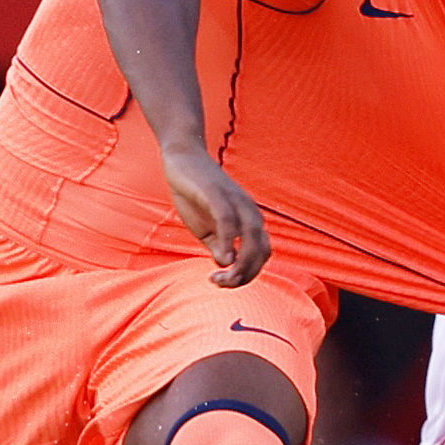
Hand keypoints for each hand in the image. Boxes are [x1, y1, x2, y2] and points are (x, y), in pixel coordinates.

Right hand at [161, 144, 270, 285]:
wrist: (181, 159)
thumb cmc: (195, 195)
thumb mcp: (206, 229)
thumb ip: (218, 247)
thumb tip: (227, 264)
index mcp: (249, 220)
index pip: (262, 254)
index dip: (248, 275)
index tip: (224, 283)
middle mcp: (249, 211)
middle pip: (261, 250)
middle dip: (246, 274)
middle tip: (221, 284)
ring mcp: (236, 201)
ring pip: (252, 237)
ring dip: (241, 263)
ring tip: (222, 277)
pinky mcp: (218, 194)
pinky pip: (230, 220)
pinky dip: (230, 240)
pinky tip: (222, 255)